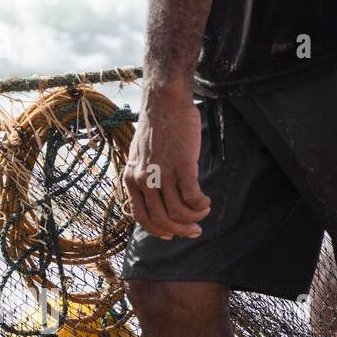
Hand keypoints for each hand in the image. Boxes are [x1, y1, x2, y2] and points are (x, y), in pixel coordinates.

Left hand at [123, 86, 210, 239]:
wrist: (164, 102)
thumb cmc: (157, 128)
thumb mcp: (140, 156)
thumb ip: (145, 177)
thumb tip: (158, 199)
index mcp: (131, 179)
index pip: (142, 217)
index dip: (158, 230)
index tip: (171, 234)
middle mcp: (143, 179)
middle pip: (162, 219)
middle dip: (181, 230)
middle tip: (195, 231)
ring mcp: (162, 173)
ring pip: (178, 211)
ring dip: (194, 217)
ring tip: (203, 211)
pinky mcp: (181, 164)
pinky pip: (191, 196)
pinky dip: (200, 204)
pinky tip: (206, 201)